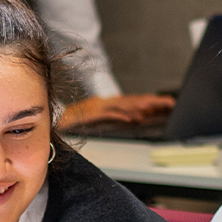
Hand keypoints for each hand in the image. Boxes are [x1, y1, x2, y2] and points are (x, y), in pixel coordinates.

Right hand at [59, 94, 174, 128]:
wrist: (52, 118)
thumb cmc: (71, 120)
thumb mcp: (96, 118)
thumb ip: (115, 116)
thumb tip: (136, 117)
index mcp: (108, 103)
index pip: (133, 101)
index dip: (151, 100)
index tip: (168, 102)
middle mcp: (105, 102)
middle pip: (132, 100)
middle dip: (152, 101)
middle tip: (169, 103)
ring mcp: (98, 106)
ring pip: (123, 105)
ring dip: (140, 107)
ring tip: (155, 108)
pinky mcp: (90, 114)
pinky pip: (108, 115)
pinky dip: (120, 116)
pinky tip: (132, 119)